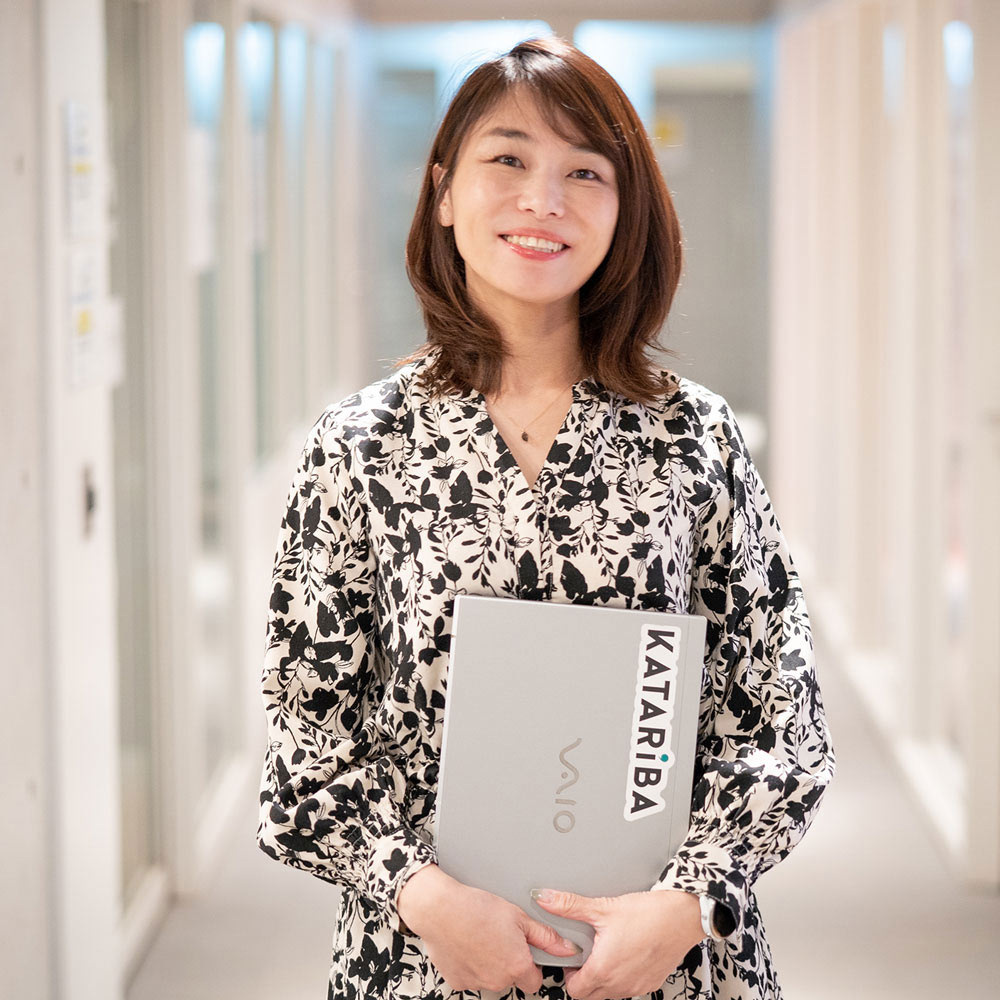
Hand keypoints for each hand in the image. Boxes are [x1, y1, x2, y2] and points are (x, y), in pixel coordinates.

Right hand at [396, 864, 581, 993]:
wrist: (440, 908)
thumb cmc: (476, 908)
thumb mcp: (518, 916)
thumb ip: (545, 936)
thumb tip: (566, 948)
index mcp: (516, 965)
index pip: (535, 981)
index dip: (532, 965)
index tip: (525, 951)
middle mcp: (498, 979)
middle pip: (512, 978)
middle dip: (509, 962)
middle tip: (500, 937)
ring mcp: (477, 982)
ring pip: (491, 978)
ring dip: (490, 963)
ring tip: (481, 936)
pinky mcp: (458, 981)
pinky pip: (471, 976)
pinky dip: (471, 965)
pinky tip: (468, 944)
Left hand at [532, 887, 704, 999]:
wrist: (683, 917)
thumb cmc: (649, 914)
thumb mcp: (603, 907)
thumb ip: (570, 905)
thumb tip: (546, 899)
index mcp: (604, 970)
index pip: (574, 990)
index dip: (568, 974)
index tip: (572, 957)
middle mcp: (620, 985)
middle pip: (590, 996)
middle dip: (583, 978)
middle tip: (586, 954)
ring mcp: (637, 987)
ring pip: (609, 994)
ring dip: (603, 978)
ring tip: (606, 950)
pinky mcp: (651, 983)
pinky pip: (629, 989)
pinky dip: (622, 976)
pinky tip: (625, 953)